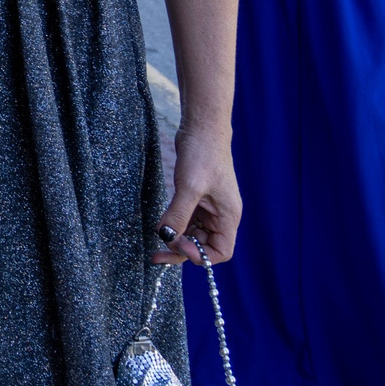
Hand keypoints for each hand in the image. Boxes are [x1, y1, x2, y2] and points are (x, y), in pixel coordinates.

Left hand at [156, 122, 241, 266]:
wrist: (202, 129)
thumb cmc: (202, 154)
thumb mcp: (189, 187)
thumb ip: (178, 214)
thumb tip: (166, 237)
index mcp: (228, 216)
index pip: (221, 252)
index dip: (200, 255)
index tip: (179, 245)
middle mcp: (220, 216)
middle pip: (204, 246)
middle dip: (181, 251)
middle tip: (157, 256)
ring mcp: (208, 209)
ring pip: (192, 235)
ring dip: (175, 240)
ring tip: (156, 241)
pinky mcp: (196, 200)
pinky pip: (186, 221)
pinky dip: (173, 227)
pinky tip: (160, 227)